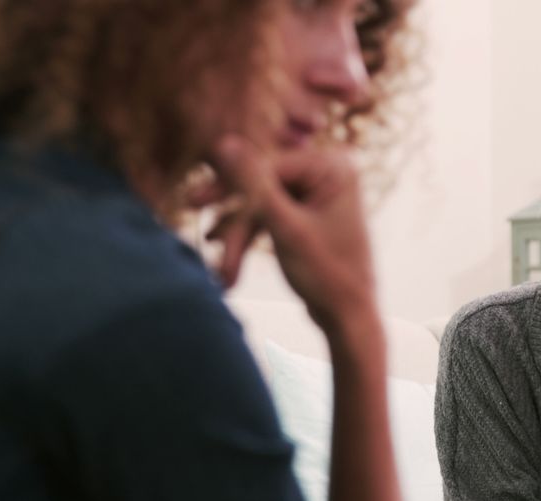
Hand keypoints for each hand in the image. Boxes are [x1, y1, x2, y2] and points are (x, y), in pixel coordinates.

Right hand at [205, 134, 375, 333]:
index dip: (228, 185)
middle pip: (263, 183)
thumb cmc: (327, 274)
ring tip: (220, 266)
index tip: (193, 201)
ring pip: (262, 204)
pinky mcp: (307, 212)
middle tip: (191, 215)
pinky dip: (250, 237)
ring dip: (239, 234)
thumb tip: (223, 142)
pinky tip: (228, 261)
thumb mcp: (286, 228)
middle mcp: (328, 172)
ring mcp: (318, 192)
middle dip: (233, 214)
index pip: (268, 166)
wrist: (349, 318)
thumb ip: (254, 186)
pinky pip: (270, 216)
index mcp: (333, 167)